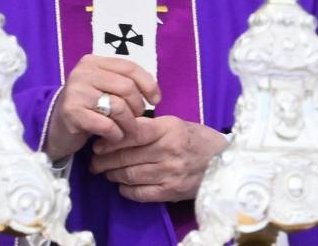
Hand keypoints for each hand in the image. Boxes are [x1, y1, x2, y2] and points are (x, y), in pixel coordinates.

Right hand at [44, 55, 160, 160]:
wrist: (56, 127)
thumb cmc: (87, 108)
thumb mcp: (103, 88)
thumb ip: (123, 83)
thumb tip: (154, 93)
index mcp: (92, 62)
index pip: (129, 67)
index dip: (148, 84)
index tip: (156, 100)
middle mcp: (82, 73)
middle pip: (127, 87)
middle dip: (138, 107)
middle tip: (136, 119)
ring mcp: (76, 92)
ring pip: (119, 107)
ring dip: (129, 124)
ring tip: (126, 131)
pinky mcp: (72, 113)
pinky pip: (107, 125)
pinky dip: (116, 134)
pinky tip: (113, 137)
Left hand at [89, 115, 226, 201]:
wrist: (224, 162)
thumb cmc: (195, 139)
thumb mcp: (174, 124)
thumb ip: (149, 126)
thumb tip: (116, 129)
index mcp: (168, 129)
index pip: (132, 133)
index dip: (110, 140)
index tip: (97, 145)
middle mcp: (169, 150)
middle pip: (126, 156)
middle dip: (104, 160)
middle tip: (94, 161)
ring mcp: (170, 173)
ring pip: (129, 175)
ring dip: (112, 174)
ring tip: (104, 172)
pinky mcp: (172, 191)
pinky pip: (140, 193)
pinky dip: (126, 190)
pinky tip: (121, 185)